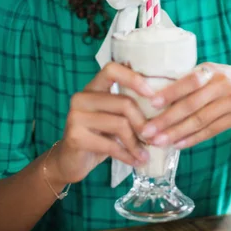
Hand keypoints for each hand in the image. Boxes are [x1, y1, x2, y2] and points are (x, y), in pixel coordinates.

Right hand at [50, 62, 152, 184]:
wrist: (69, 161)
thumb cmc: (97, 136)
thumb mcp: (112, 117)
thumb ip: (127, 107)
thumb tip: (162, 103)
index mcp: (92, 87)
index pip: (112, 69)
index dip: (133, 78)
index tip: (152, 94)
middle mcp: (82, 97)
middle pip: (123, 102)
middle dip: (143, 122)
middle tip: (154, 138)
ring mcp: (76, 116)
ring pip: (120, 124)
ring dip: (137, 143)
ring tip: (146, 154)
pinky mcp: (75, 136)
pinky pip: (111, 145)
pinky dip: (127, 155)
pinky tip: (135, 161)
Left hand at [140, 63, 230, 148]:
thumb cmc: (228, 77)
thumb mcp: (213, 70)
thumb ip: (192, 79)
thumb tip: (156, 90)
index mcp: (212, 70)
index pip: (190, 81)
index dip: (171, 92)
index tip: (152, 103)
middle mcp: (223, 85)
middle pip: (192, 105)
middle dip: (167, 119)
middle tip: (146, 131)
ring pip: (200, 121)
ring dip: (176, 133)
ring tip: (157, 141)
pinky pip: (211, 131)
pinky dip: (192, 139)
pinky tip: (177, 145)